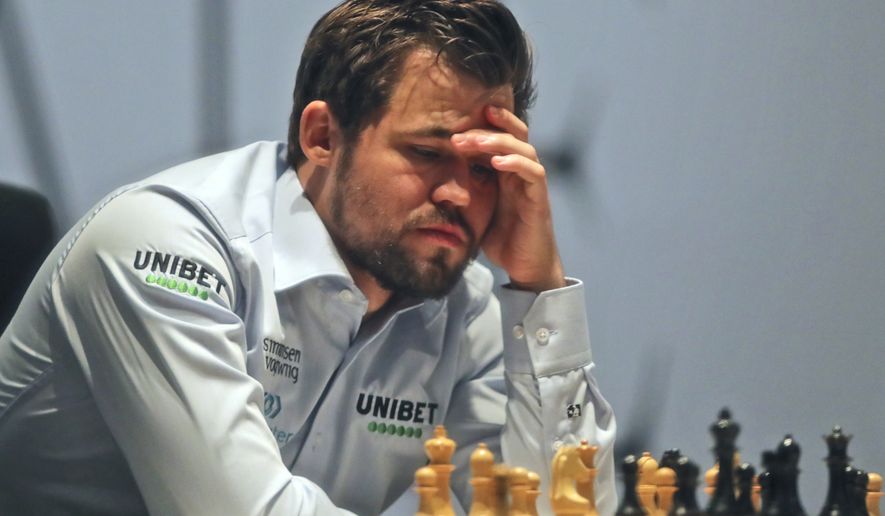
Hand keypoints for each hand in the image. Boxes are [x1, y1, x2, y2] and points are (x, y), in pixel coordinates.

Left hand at [452, 105, 565, 291]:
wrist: (524, 266)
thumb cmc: (499, 239)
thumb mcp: (474, 211)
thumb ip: (461, 192)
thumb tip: (429, 182)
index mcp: (506, 172)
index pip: (499, 137)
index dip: (481, 127)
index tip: (453, 124)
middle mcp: (521, 173)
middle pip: (514, 134)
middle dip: (487, 129)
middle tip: (458, 135)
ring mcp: (532, 184)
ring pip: (524, 149)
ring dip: (499, 142)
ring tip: (475, 143)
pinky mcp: (539, 199)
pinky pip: (534, 173)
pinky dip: (517, 163)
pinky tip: (497, 163)